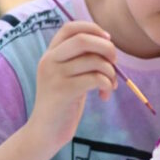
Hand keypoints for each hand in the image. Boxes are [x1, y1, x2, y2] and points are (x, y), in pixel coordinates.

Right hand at [28, 21, 117, 145]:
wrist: (45, 132)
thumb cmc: (63, 103)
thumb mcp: (68, 75)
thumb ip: (80, 58)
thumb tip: (108, 43)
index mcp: (50, 53)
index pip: (70, 27)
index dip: (92, 28)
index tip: (107, 39)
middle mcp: (49, 60)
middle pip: (84, 39)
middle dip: (107, 48)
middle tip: (114, 63)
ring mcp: (54, 75)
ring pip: (94, 61)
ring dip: (110, 73)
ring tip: (110, 86)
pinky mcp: (63, 91)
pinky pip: (95, 78)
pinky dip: (107, 86)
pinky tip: (104, 96)